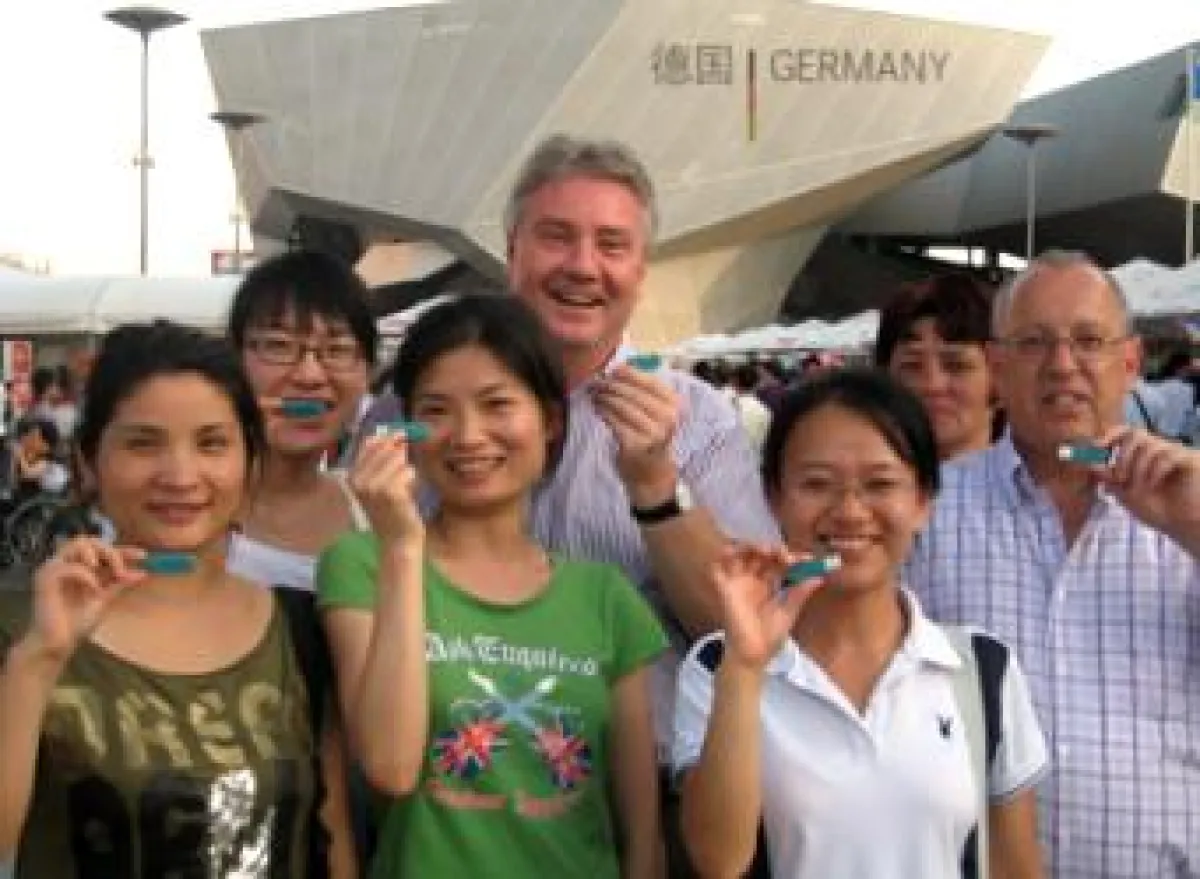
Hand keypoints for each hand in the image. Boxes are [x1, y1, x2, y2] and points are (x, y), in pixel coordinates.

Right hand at [28, 538, 146, 662]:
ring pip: (78, 544)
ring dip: (100, 556)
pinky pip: (69, 566)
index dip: (123, 550)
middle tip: (122, 571)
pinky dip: (87, 576)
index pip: (101, 550)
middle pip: (89, 541)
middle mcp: (64, 563)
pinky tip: (95, 590)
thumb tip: (142, 572)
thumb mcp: (104, 599)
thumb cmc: (76, 623)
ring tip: (111, 574)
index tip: (143, 556)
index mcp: (77, 567)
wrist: (57, 644)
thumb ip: (119, 584)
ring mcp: (53, 568)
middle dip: (112, 552)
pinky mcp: (45, 578)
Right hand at [350, 432, 423, 550]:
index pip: (368, 444)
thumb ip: (381, 460)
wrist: (397, 540)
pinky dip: (412, 479)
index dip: (387, 437)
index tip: (401, 435)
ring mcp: (373, 486)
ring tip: (403, 487)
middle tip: (404, 470)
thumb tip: (389, 435)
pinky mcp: (390, 492)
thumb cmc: (391, 511)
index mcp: (351, 476)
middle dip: (399, 453)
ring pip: (398, 458)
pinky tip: (407, 494)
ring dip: (406, 469)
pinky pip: (408, 471)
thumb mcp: (379, 483)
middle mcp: (358, 480)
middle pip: (385, 448)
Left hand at [591, 366, 681, 502]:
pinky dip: (603, 412)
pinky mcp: (636, 444)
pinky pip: (615, 422)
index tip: (613, 369)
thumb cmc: (653, 438)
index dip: (630, 373)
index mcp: (675, 405)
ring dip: (605, 397)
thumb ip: (643, 392)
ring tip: (595, 394)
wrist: (653, 473)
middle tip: (597, 382)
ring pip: (622, 406)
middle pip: (634, 393)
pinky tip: (597, 409)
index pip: (651, 382)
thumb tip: (618, 369)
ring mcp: (653, 432)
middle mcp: (667, 417)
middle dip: (612, 385)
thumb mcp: (657, 414)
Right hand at [713, 543, 826, 669]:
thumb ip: (800, 593)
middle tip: (785, 556)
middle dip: (772, 549)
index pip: (778, 562)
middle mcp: (752, 580)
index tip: (805, 559)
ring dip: (750, 546)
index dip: (790, 557)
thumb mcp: (789, 612)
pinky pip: (717, 569)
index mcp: (768, 584)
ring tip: (764, 550)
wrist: (753, 655)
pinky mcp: (724, 589)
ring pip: (739, 554)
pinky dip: (722, 558)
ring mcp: (737, 583)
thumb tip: (819, 576)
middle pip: (759, 553)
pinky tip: (734, 553)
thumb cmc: (769, 637)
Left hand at [1094, 426, 1199, 548]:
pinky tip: (1153, 485)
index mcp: (1144, 456)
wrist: (1185, 527)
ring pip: (1150, 445)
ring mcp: (1175, 453)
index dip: (1110, 436)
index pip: (1126, 433)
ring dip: (1137, 467)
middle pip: (1136, 433)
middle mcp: (1159, 450)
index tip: (1096, 447)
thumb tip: (1088, 462)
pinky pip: (1167, 455)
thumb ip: (1110, 479)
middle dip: (1122, 455)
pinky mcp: (1189, 460)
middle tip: (1119, 477)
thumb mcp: (1127, 495)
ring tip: (1138, 487)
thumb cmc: (1160, 511)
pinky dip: (1154, 471)